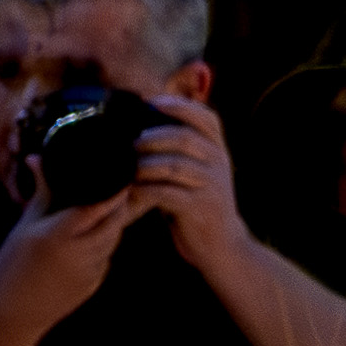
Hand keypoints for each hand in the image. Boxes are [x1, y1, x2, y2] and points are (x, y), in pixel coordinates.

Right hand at [0, 177, 147, 327]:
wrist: (12, 312)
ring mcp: (91, 270)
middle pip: (114, 221)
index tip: (123, 175)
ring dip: (113, 223)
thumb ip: (42, 193)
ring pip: (113, 239)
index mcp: (59, 235)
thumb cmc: (11, 265)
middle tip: (121, 188)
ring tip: (109, 208)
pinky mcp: (95, 283)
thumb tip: (38, 158)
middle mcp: (79, 253)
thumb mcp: (25, 226)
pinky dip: (103, 244)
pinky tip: (94, 237)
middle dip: (120, 205)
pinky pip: (107, 256)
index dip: (115, 192)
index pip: (98, 207)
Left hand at [128, 90, 257, 282]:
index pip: (205, 117)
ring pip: (173, 165)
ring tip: (124, 166)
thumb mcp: (197, 170)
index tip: (150, 102)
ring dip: (143, 164)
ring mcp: (212, 186)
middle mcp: (219, 163)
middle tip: (128, 142)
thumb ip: (179, 148)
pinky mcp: (200, 208)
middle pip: (184, 138)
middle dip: (151, 136)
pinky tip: (131, 190)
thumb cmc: (198, 201)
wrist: (221, 243)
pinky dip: (145, 190)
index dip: (178, 106)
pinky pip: (168, 193)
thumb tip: (140, 123)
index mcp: (218, 149)